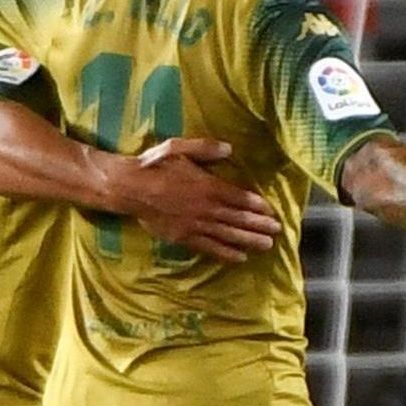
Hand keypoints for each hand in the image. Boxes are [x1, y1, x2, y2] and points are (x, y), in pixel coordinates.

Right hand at [115, 138, 281, 262]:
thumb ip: (205, 148)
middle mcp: (205, 207)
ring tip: (267, 245)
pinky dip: (226, 253)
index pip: (239, 198)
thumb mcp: (178, 147)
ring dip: (249, 240)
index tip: (272, 211)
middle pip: (238, 218)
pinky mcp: (183, 237)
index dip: (257, 205)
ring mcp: (195, 224)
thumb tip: (229, 148)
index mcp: (207, 186)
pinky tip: (240, 257)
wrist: (128, 187)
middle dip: (260, 225)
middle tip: (278, 231)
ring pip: (228, 234)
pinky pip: (209, 247)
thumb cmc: (154, 165)